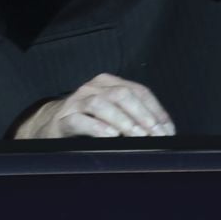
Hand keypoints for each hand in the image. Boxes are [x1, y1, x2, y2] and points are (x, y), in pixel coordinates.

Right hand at [13, 73, 175, 139]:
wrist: (52, 125)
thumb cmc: (89, 121)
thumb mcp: (112, 114)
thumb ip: (133, 117)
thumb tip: (162, 133)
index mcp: (110, 82)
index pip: (139, 91)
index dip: (156, 110)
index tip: (167, 130)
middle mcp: (94, 88)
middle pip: (122, 95)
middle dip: (142, 115)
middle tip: (154, 135)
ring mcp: (77, 101)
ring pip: (102, 105)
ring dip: (122, 121)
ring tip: (136, 136)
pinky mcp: (64, 118)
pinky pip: (81, 121)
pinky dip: (98, 128)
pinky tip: (110, 136)